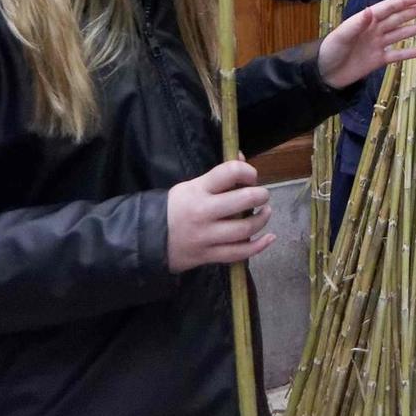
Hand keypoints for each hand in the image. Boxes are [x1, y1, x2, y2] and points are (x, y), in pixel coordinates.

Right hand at [165, 157, 272, 271]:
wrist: (145, 239)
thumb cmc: (173, 209)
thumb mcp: (189, 186)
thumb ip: (217, 176)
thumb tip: (242, 159)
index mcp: (197, 190)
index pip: (230, 172)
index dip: (248, 171)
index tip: (251, 177)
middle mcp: (203, 212)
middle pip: (244, 200)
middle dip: (261, 195)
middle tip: (263, 195)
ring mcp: (206, 236)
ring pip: (245, 228)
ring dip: (262, 219)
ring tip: (265, 212)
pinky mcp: (208, 256)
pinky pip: (239, 253)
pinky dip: (259, 246)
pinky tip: (269, 238)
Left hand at [318, 0, 415, 88]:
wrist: (324, 74)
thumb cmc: (330, 50)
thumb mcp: (342, 36)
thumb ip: (357, 24)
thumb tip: (371, 11)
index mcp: (366, 21)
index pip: (388, 9)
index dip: (402, 3)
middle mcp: (374, 30)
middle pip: (398, 19)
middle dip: (414, 11)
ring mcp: (377, 45)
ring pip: (401, 34)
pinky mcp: (378, 60)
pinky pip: (397, 55)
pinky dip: (410, 52)